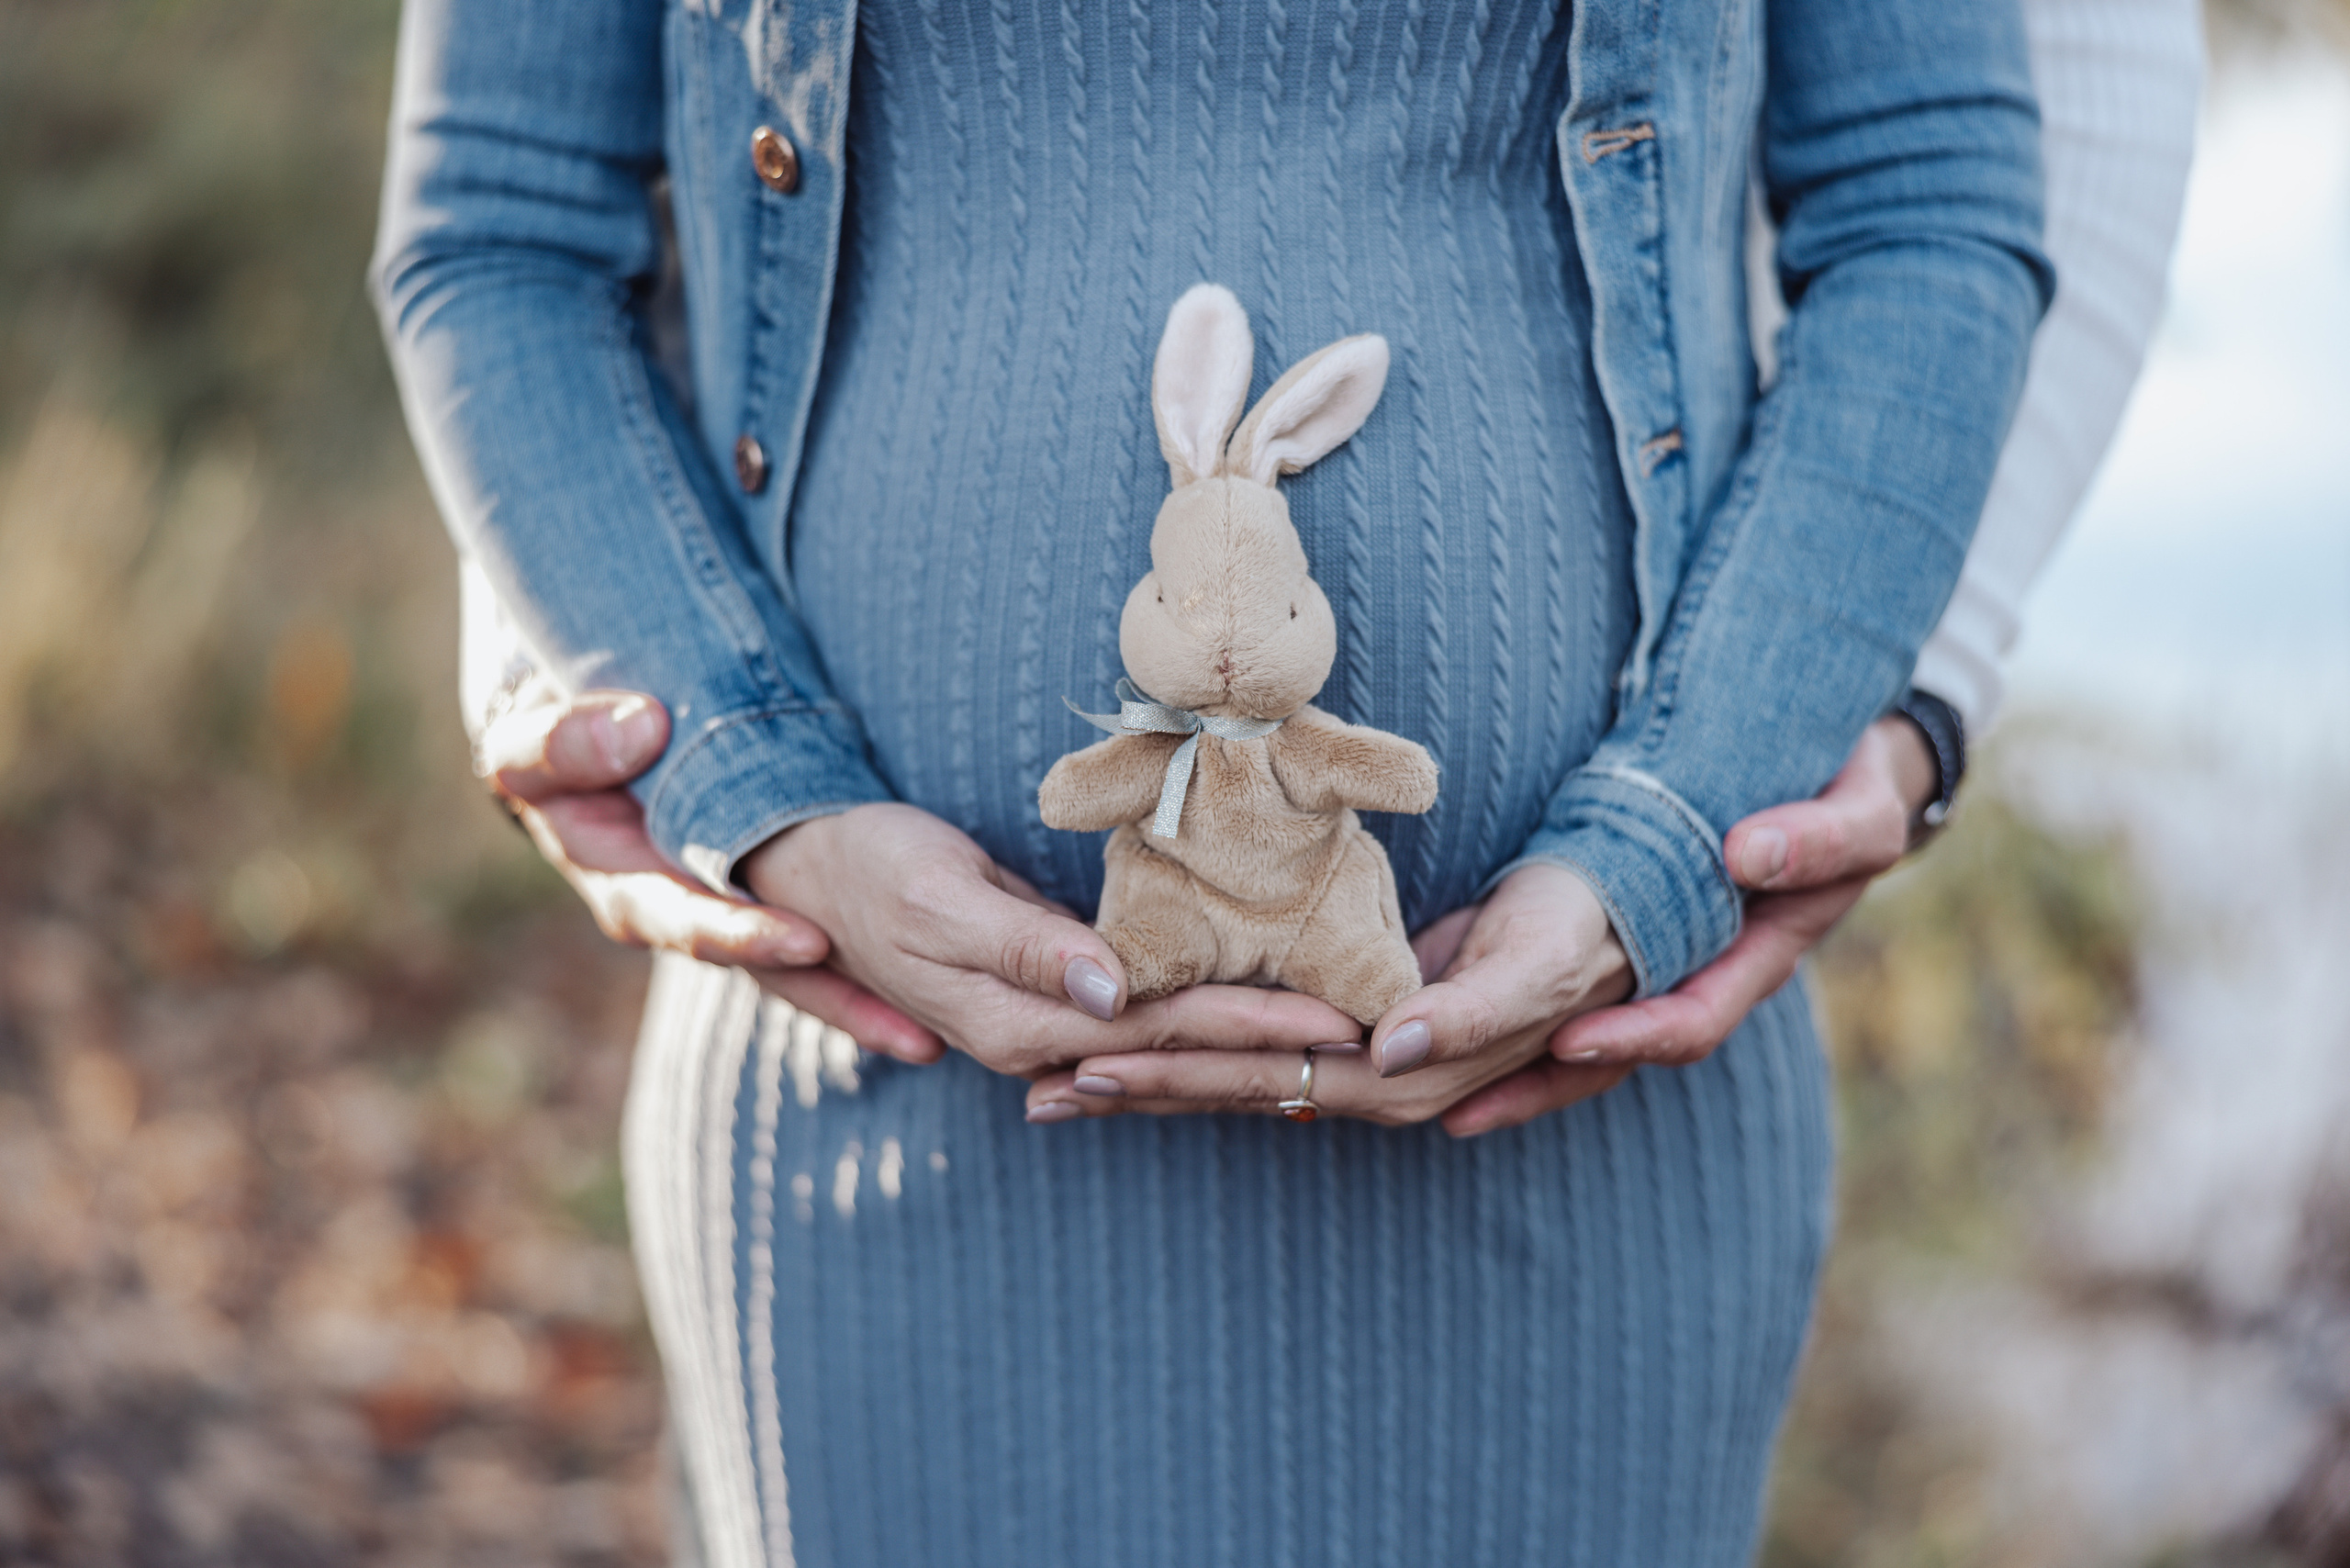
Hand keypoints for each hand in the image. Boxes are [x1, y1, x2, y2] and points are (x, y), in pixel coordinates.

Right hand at [480, 681, 940, 1061]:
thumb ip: (566, 742)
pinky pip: (823, 945)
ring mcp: (730, 916)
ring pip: (803, 971)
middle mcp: (685, 918)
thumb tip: (642, 727)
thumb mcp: (529, 743)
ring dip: (866, 1004)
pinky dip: (873, 967)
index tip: (810, 940)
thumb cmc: (552, 748)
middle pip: (765, 967)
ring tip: (934, 1036)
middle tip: (906, 1021)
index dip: (747, 933)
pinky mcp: (770, 903)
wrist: (573, 755)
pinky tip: (933, 997)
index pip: (688, 919)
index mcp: (627, 886)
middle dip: (835, 995)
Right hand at [739, 804, 1361, 1090]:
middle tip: (1373, 1033)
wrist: (812, 876)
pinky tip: (1257, 1022)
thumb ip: (1031, 946)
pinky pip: (1144, 1022)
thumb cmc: (874, 872)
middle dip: (1278, 1044)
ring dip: (1250, 1043)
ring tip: (1340, 1038)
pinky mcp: (1052, 1001)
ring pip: (1169, 1044)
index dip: (1255, 1023)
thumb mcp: (942, 900)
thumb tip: (1114, 995)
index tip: (1337, 1017)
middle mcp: (1043, 1040)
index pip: (1166, 1032)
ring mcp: (1047, 1027)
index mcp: (1024, 1024)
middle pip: (1182, 1049)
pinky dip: (1204, 1022)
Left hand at [1020, 862, 1631, 1125]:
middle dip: (1134, 1086)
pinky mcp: (1361, 1032)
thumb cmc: (1579, 936)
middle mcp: (1372, 1082)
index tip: (1091, 1064)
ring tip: (1062, 1084)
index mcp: (1402, 1076)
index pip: (1261, 1077)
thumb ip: (1466, 1016)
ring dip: (1151, 1079)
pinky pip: (1266, 1050)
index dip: (1175, 1072)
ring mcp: (1364, 1064)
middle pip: (1230, 1088)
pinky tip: (1149, 1045)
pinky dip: (1200, 1050)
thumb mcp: (1535, 971)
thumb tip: (1384, 1051)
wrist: (1618, 924)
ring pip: (1238, 1078)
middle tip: (1038, 1086)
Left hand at [1441, 715, 1936, 1135]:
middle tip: (1456, 1103)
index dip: (1631, 1038)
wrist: (1839, 771)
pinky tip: (1430, 1007)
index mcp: (1757, 959)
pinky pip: (1552, 985)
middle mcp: (1699, 976)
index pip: (1691, 1021)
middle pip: (1608, 1054)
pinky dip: (1494, 1003)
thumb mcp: (1855, 815)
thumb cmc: (1850, 791)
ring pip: (1573, 1032)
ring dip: (1500, 1062)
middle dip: (1535, 1081)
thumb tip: (1748, 852)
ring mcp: (1655, 960)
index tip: (1569, 1042)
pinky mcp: (1615, 933)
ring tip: (1420, 1078)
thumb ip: (1816, 841)